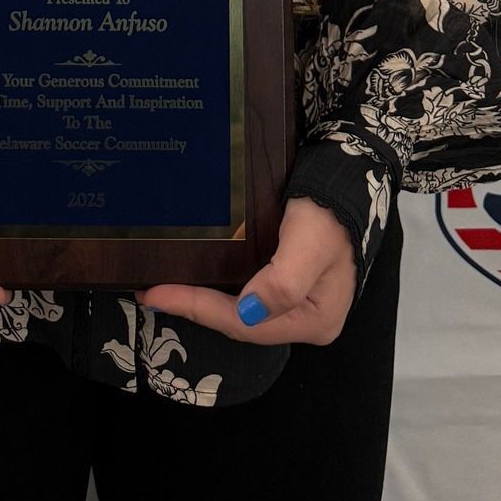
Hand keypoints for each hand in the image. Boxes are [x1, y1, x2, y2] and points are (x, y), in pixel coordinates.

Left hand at [134, 196, 356, 345]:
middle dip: (196, 308)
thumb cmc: (330, 209)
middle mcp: (305, 318)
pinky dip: (218, 287)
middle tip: (151, 292)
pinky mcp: (288, 281)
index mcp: (314, 321)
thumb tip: (246, 311)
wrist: (349, 176)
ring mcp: (298, 301)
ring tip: (164, 287)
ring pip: (240, 310)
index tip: (156, 294)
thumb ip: (283, 282)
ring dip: (203, 300)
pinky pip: (246, 292)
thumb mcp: (308, 242)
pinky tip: (196, 277)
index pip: (245, 324)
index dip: (198, 310)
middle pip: (240, 322)